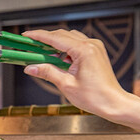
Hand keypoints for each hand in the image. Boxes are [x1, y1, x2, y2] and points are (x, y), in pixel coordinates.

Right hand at [21, 29, 137, 120]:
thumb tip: (30, 68)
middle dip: (45, 40)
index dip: (38, 36)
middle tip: (31, 47)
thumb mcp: (66, 84)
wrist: (114, 103)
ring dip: (56, 46)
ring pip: (70, 39)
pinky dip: (66, 50)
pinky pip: (77, 45)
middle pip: (62, 35)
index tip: (26, 36)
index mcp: (84, 50)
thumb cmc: (95, 97)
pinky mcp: (96, 52)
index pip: (55, 38)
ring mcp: (95, 47)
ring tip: (44, 57)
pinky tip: (59, 61)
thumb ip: (47, 72)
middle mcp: (91, 44)